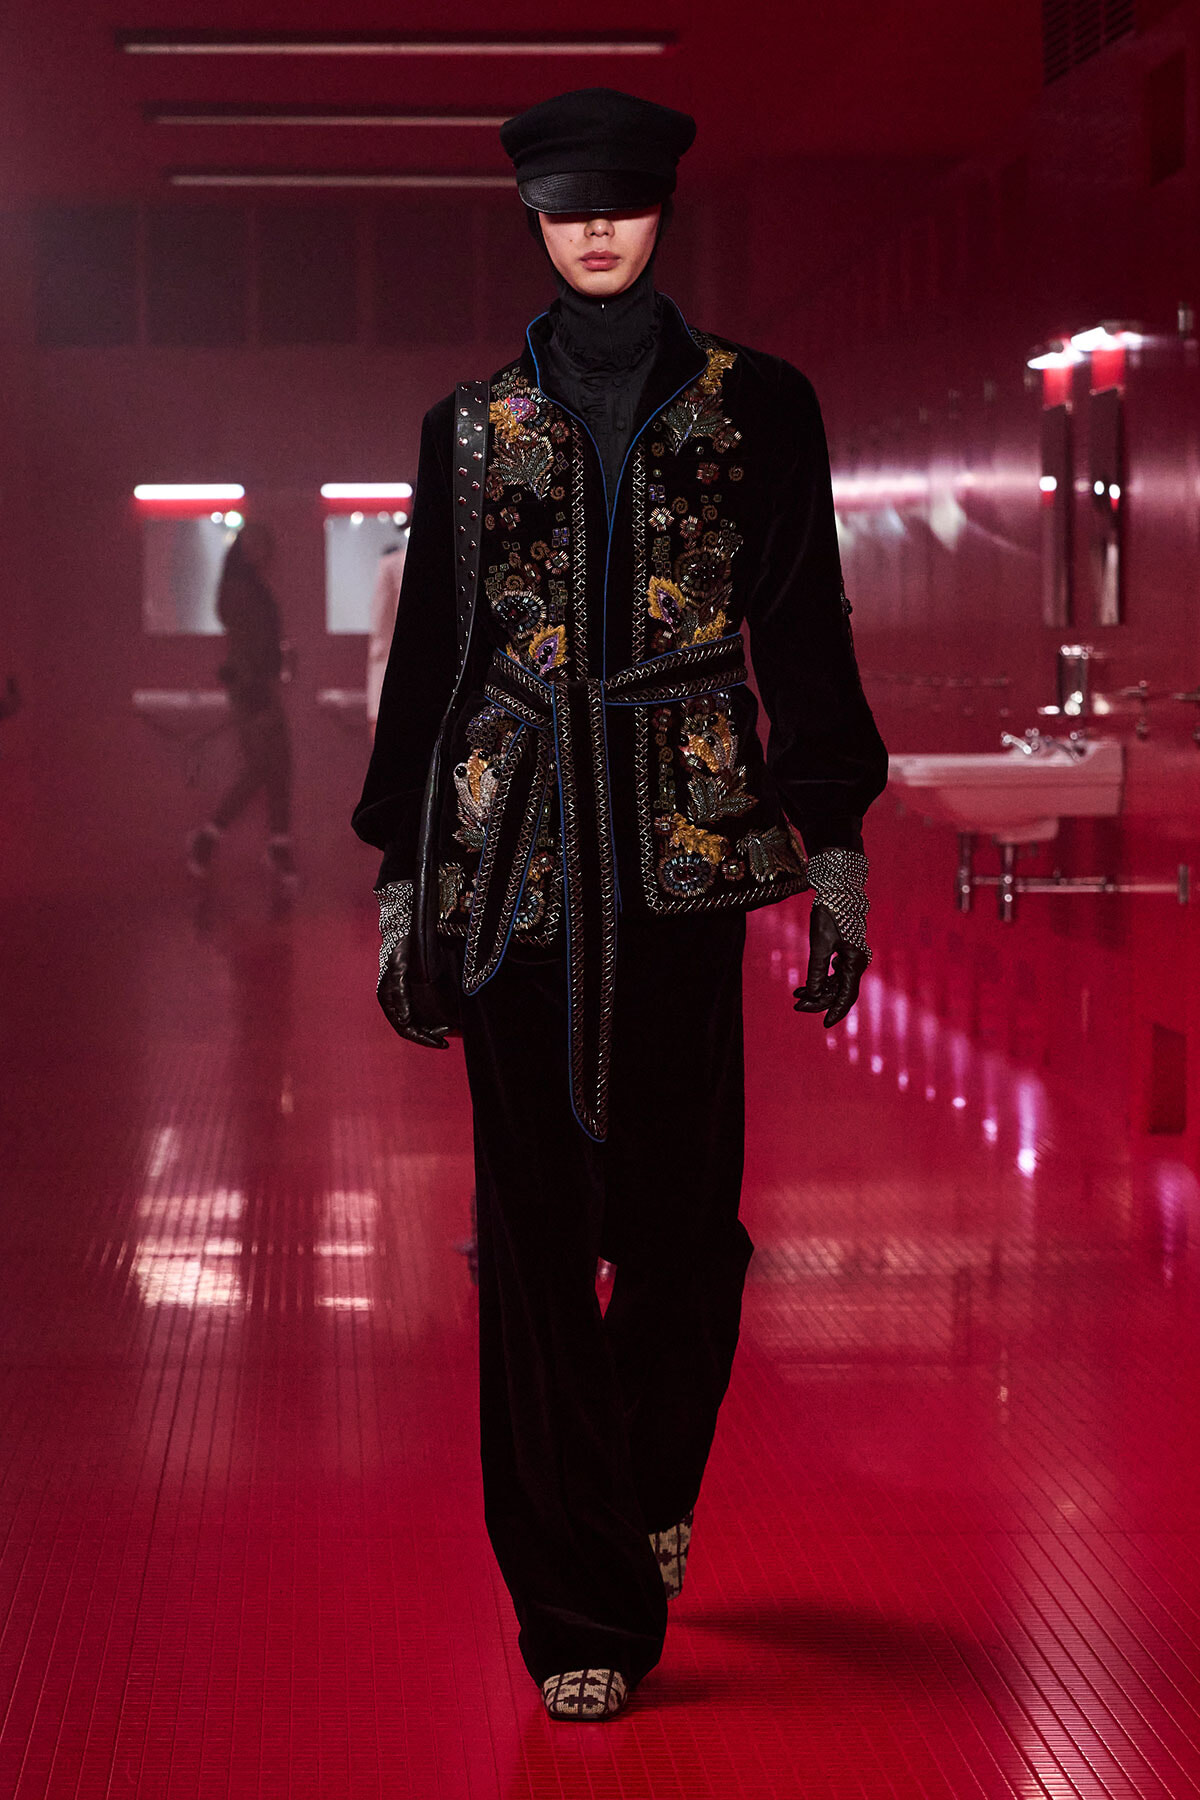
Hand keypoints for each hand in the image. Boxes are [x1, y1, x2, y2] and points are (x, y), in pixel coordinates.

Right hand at [377, 935, 450, 1048]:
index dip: (421, 1038)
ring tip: (449, 1029)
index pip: (404, 1028)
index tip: (439, 1042)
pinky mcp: (414, 995)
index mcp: (388, 1000)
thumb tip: (404, 1020)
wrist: (408, 934)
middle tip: (447, 1038)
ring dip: (432, 1030)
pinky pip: (423, 1014)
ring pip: (418, 1023)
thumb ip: (400, 994)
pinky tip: (446, 1020)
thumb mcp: (399, 968)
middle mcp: (395, 1003)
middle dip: (429, 1036)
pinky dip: (433, 1020)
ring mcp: (404, 1000)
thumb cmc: (402, 950)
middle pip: (412, 1029)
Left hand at [792, 900, 868, 1027]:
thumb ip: (817, 971)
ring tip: (795, 996)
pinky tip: (802, 987)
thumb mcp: (819, 943)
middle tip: (796, 1006)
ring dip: (816, 992)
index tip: (825, 1024)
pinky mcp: (844, 953)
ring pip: (834, 984)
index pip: (847, 995)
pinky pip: (832, 974)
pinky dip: (818, 981)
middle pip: (839, 991)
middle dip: (818, 1001)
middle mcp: (856, 963)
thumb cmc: (829, 914)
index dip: (836, 1011)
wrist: (836, 891)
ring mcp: (851, 958)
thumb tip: (812, 994)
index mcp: (855, 962)